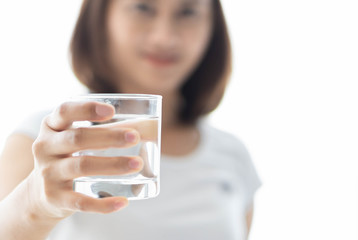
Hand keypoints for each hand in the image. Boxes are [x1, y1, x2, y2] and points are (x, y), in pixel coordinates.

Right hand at [27, 101, 143, 219]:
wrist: (42, 193)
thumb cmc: (69, 156)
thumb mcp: (76, 138)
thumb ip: (106, 130)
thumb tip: (152, 128)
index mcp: (52, 126)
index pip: (65, 111)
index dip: (87, 109)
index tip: (111, 112)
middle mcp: (45, 147)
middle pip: (77, 138)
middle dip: (109, 137)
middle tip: (135, 137)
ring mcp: (48, 173)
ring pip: (82, 166)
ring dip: (112, 165)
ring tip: (137, 164)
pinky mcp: (55, 198)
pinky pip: (80, 202)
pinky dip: (103, 204)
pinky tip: (123, 202)